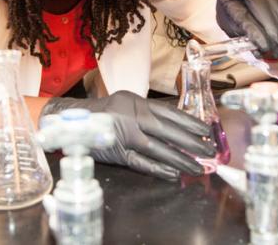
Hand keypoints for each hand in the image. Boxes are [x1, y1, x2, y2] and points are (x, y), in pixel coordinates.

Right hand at [41, 91, 215, 180]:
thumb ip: (145, 113)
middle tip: (209, 151)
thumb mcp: (124, 104)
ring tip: (197, 168)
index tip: (206, 130)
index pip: (168, 112)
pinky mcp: (116, 154)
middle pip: (166, 131)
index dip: (189, 122)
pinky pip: (141, 163)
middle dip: (190, 142)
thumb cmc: (101, 113)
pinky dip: (158, 169)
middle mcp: (130, 117)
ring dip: (180, 159)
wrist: (69, 121)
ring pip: (158, 149)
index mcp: (134, 102)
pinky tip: (173, 174)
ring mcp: (123, 136)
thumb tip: (176, 125)